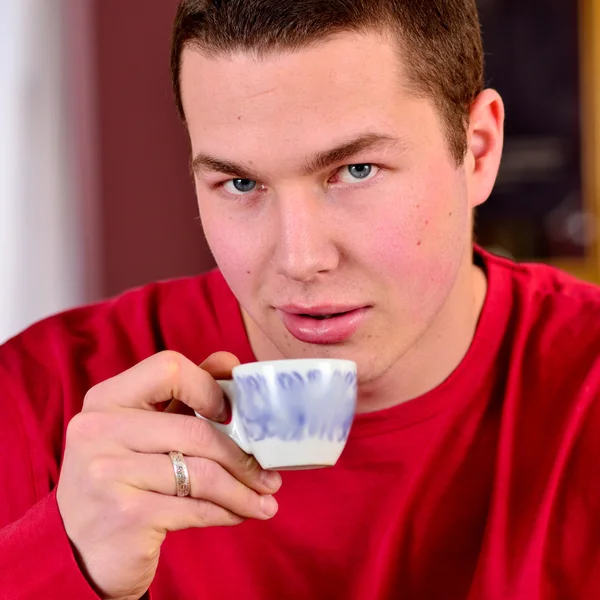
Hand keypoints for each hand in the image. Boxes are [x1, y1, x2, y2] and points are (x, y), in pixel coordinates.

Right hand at [56, 351, 281, 599]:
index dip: (208, 387)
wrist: (78, 548)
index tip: (231, 414)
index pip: (168, 369)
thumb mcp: (141, 429)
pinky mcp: (125, 515)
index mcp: (107, 398)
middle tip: (270, 474)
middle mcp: (99, 430)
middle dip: (244, 456)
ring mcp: (108, 473)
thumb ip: (181, 393)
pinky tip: (241, 513)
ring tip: (267, 499)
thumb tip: (227, 361)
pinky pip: (196, 508)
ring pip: (202, 474)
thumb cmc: (121, 477)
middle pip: (196, 431)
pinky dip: (227, 511)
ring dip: (244, 489)